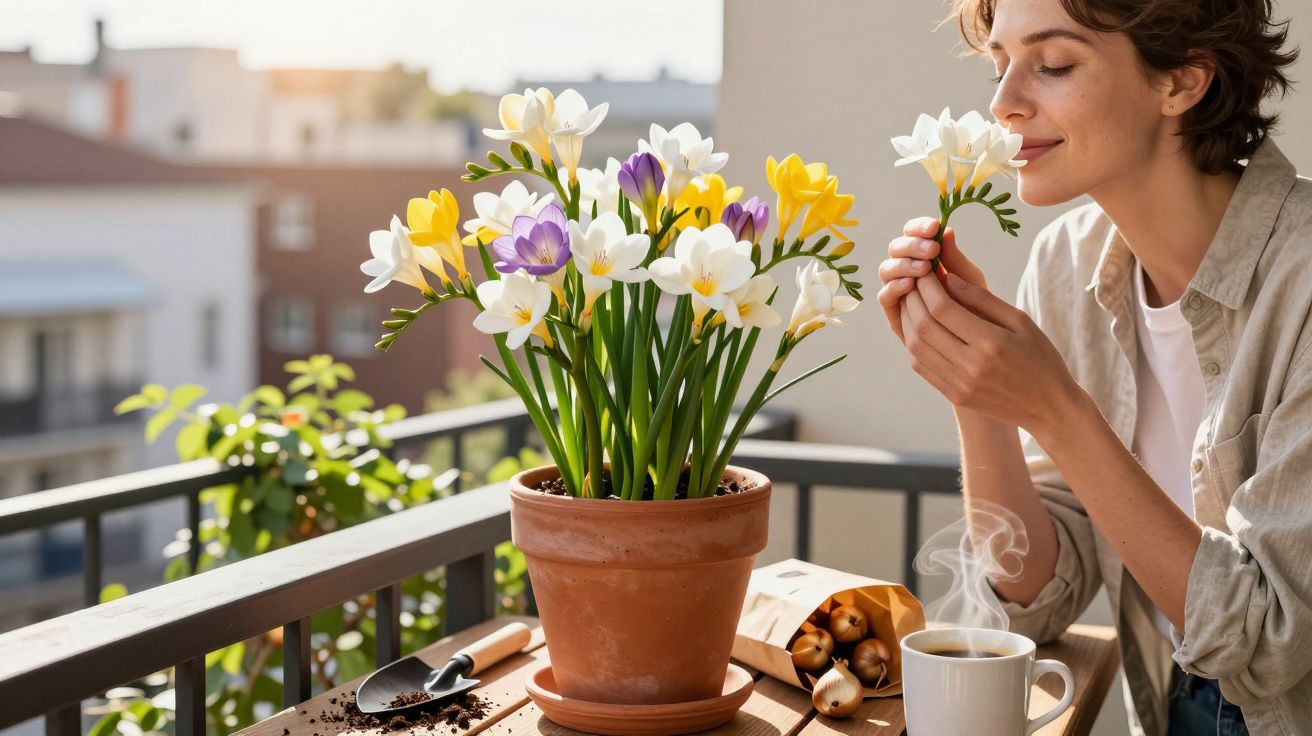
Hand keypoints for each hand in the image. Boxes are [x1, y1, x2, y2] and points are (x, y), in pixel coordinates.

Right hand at [878, 217, 986, 342]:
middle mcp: (907, 270)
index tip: (934, 227)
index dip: (918, 227)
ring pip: (886, 269)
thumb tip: (946, 231)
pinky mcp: (894, 313)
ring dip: (903, 265)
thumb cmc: (973, 307)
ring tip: (924, 268)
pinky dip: (894, 287)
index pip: (912, 232)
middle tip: (932, 250)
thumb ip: (955, 258)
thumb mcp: (968, 279)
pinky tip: (910, 285)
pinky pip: (885, 296)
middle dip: (912, 245)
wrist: (973, 341)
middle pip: (896, 248)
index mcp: (924, 255)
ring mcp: (898, 291)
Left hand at [899, 269, 1083, 435]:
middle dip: (912, 299)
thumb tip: (949, 279)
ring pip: (916, 346)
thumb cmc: (1040, 357)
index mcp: (991, 342)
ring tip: (910, 302)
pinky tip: (915, 327)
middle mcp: (972, 365)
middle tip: (911, 282)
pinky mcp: (954, 395)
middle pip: (924, 326)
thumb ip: (983, 299)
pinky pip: (921, 366)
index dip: (927, 286)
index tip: (924, 271)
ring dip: (907, 320)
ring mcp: (960, 383)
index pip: (942, 308)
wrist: (1048, 407)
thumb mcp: (1021, 321)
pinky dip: (912, 343)